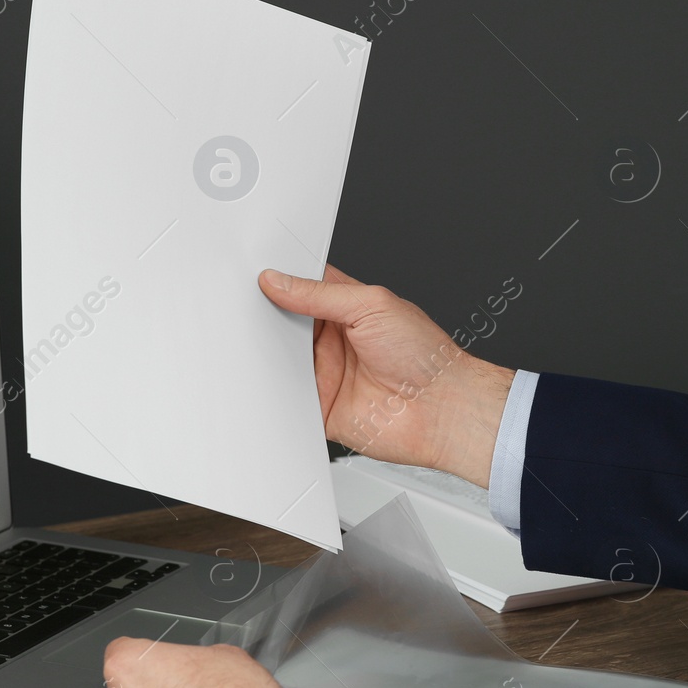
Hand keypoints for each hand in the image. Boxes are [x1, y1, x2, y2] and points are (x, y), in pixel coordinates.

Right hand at [258, 264, 515, 486]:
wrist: (442, 410)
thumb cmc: (426, 355)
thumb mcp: (372, 305)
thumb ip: (321, 294)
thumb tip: (280, 281)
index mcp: (347, 309)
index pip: (302, 288)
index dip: (278, 282)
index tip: (253, 277)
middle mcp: (334, 340)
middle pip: (284, 324)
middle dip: (265, 317)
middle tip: (245, 309)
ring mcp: (326, 374)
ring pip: (280, 361)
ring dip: (267, 354)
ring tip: (253, 343)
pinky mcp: (320, 408)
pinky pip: (286, 399)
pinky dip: (273, 392)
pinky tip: (265, 380)